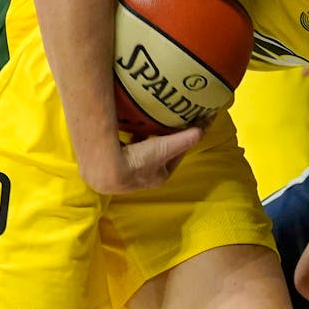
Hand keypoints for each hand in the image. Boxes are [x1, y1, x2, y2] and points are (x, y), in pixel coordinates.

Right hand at [82, 127, 203, 193]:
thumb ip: (186, 139)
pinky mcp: (109, 169)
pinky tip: (120, 133)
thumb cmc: (139, 161)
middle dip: (156, 143)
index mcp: (159, 177)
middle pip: (154, 157)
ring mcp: (125, 176)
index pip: (173, 158)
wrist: (106, 169)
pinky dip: (123, 144)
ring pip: (137, 155)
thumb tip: (203, 129)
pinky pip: (121, 153)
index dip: (177, 143)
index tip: (178, 129)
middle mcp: (143, 180)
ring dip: (139, 143)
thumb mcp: (166, 148)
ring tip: (138, 128)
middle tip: (156, 127)